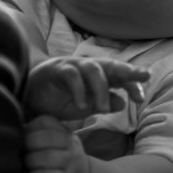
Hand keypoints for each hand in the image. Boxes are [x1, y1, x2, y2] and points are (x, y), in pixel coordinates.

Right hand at [24, 56, 149, 118]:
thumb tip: (124, 102)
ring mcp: (72, 66)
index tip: (141, 97)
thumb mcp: (86, 106)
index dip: (132, 83)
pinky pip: (71, 75)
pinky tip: (83, 105)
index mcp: (98, 76)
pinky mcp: (56, 69)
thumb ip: (104, 104)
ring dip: (101, 88)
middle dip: (127, 70)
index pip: (119, 76)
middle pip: (111, 64)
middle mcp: (87, 67)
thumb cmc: (60, 100)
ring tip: (102, 108)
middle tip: (142, 77)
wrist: (29, 98)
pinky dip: (79, 90)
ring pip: (93, 68)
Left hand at [25, 116, 90, 172]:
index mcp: (64, 131)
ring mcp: (70, 163)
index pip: (46, 121)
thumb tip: (15, 129)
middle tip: (23, 151)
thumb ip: (36, 134)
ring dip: (31, 161)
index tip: (23, 136)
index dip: (30, 128)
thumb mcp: (52, 144)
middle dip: (29, 143)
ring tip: (27, 165)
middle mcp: (70, 144)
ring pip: (47, 156)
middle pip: (48, 137)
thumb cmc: (56, 160)